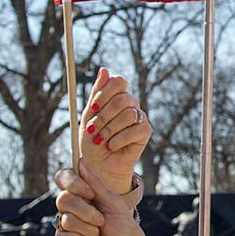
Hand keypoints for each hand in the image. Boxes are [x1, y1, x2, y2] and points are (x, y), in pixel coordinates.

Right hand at [54, 165, 151, 235]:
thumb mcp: (114, 203)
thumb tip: (81, 161)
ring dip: (90, 229)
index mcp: (82, 196)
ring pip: (66, 219)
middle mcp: (70, 210)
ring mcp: (65, 228)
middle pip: (63, 199)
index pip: (64, 179)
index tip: (89, 192)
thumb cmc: (124, 231)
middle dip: (86, 210)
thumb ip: (96, 184)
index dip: (72, 182)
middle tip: (102, 221)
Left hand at [81, 70, 149, 196]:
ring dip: (110, 129)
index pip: (118, 82)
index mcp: (116, 96)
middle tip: (91, 129)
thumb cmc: (92, 140)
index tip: (93, 107)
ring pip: (128, 114)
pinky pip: (135, 130)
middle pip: (123, 99)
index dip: (105, 92)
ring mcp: (139, 117)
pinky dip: (119, 139)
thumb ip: (96, 94)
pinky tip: (111, 146)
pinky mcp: (145, 132)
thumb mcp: (89, 116)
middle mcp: (130, 104)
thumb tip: (104, 69)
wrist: (99, 165)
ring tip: (100, 140)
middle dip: (104, 116)